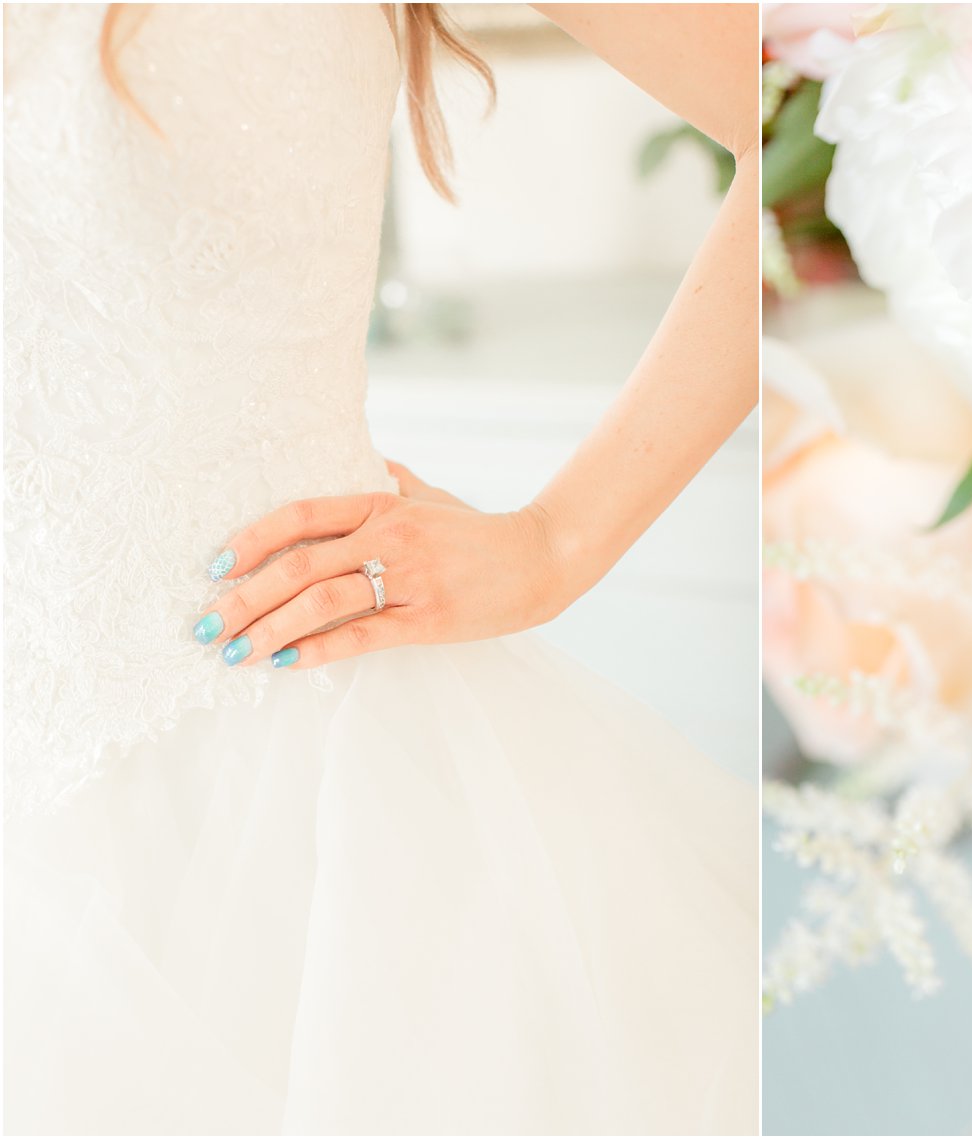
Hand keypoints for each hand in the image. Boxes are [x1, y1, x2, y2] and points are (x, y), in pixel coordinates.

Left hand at [192, 461, 569, 669]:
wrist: (542, 557)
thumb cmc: (480, 532)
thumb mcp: (432, 496)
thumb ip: (391, 479)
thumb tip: (358, 457)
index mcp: (384, 504)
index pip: (302, 515)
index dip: (253, 540)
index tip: (216, 567)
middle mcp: (391, 537)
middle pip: (299, 565)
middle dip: (243, 598)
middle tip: (207, 625)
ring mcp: (410, 579)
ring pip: (322, 603)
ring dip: (269, 630)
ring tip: (235, 654)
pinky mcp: (428, 619)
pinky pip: (362, 636)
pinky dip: (318, 651)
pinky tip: (287, 664)